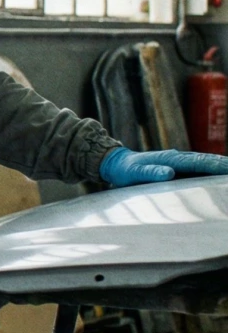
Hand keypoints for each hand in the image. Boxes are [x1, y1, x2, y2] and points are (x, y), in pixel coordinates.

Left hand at [99, 147, 227, 187]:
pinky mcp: (177, 166)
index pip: (198, 162)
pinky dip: (210, 169)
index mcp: (171, 159)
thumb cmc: (124, 171)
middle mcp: (177, 157)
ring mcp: (178, 161)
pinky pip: (198, 167)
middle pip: (206, 160)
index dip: (216, 165)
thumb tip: (169, 172)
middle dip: (223, 165)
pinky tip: (217, 174)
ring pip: (204, 162)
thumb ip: (149, 173)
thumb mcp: (133, 174)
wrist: (115, 163)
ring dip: (219, 166)